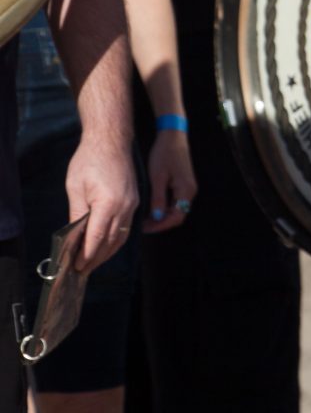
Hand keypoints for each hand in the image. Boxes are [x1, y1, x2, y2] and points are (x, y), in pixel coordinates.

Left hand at [64, 131, 138, 271]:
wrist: (111, 141)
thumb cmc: (89, 160)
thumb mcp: (75, 187)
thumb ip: (77, 214)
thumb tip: (75, 236)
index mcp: (108, 203)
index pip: (97, 237)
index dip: (87, 254)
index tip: (77, 266)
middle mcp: (124, 207)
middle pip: (111, 241)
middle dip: (97, 258)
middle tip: (83, 270)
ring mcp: (132, 205)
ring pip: (121, 237)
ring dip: (108, 252)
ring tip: (93, 262)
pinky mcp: (134, 202)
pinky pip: (126, 227)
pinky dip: (115, 240)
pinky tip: (106, 246)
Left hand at [142, 128, 197, 233]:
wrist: (172, 135)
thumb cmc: (164, 153)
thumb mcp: (157, 177)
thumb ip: (158, 199)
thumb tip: (157, 217)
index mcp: (186, 191)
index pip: (176, 217)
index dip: (161, 225)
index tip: (145, 228)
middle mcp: (190, 191)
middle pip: (178, 215)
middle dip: (161, 222)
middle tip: (143, 225)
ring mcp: (188, 187)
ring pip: (176, 208)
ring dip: (162, 215)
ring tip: (145, 217)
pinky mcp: (184, 183)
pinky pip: (176, 200)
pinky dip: (165, 207)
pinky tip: (152, 205)